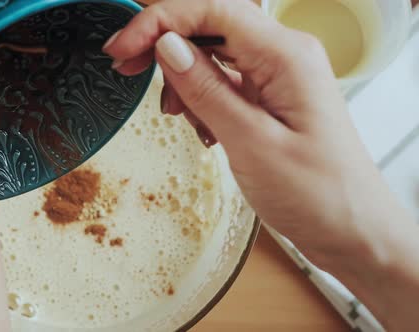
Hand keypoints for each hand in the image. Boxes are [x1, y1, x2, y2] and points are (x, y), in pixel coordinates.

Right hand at [104, 0, 418, 329]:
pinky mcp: (271, 98)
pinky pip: (224, 82)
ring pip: (213, 53)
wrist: (352, 230)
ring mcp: (278, 76)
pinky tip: (202, 128)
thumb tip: (167, 46)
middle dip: (164, 43)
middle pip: (210, 25)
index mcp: (286, 55)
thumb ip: (207, 89)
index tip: (123, 48)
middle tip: (127, 69)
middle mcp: (284, 55)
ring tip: (177, 114)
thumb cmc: (318, 193)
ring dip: (183, 77)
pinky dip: (201, 98)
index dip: (159, 21)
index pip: (213, 10)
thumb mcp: (252, 142)